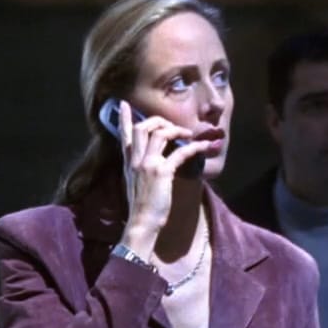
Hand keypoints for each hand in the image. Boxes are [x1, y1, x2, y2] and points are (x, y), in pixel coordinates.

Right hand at [117, 101, 210, 255]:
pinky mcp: (162, 172)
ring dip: (176, 130)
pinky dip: (194, 147)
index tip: (124, 104)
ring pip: (160, 133)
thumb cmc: (141, 207)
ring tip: (188, 134)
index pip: (124, 135)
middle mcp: (135, 159)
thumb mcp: (135, 184)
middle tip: (171, 125)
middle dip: (158, 121)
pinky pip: (180, 152)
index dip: (124, 118)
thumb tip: (151, 162)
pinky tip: (203, 147)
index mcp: (128, 162)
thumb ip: (139, 169)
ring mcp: (147, 164)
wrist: (140, 224)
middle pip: (142, 127)